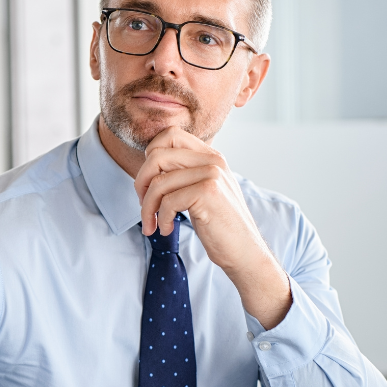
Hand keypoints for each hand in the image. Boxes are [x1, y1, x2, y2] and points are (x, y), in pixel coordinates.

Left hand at [133, 127, 291, 329]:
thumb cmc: (220, 226)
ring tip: (152, 224)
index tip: (149, 183)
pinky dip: (162, 219)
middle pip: (157, 156)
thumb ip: (184, 174)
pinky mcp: (208, 192)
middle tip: (144, 206)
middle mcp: (212, 160)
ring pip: (158, 182)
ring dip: (147, 208)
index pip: (169, 135)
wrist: (245, 252)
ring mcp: (211, 174)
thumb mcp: (203, 192)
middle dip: (141, 183)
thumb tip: (148, 168)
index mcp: (211, 156)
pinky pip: (168, 201)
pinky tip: (167, 230)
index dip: (150, 156)